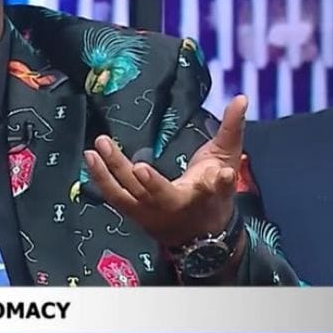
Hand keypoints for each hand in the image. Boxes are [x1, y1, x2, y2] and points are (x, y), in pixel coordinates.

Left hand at [85, 95, 246, 247]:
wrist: (200, 235)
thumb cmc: (214, 193)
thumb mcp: (227, 160)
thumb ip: (232, 128)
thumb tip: (241, 97)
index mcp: (204, 194)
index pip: (216, 188)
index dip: (220, 182)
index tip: (222, 175)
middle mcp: (176, 207)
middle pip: (162, 196)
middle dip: (152, 184)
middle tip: (139, 168)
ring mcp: (150, 212)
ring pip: (129, 195)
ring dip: (111, 173)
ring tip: (97, 147)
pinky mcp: (133, 212)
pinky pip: (114, 196)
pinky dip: (100, 178)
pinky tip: (90, 157)